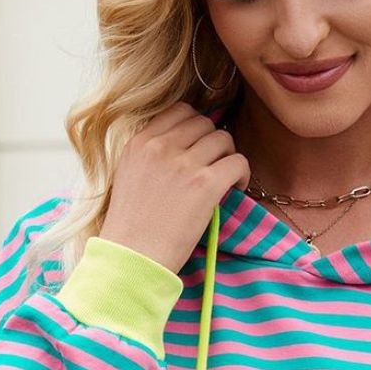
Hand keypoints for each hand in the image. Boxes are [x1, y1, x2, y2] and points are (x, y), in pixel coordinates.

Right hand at [98, 100, 250, 274]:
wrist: (132, 258)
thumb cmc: (131, 228)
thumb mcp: (128, 176)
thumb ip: (150, 155)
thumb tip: (184, 146)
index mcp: (139, 142)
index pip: (180, 111)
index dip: (196, 127)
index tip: (199, 147)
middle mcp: (160, 146)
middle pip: (204, 122)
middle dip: (213, 142)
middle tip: (214, 167)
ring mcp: (183, 164)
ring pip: (223, 138)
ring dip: (228, 157)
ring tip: (224, 180)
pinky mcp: (205, 185)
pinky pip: (237, 162)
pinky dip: (242, 174)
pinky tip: (235, 189)